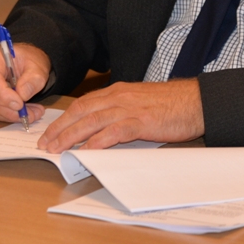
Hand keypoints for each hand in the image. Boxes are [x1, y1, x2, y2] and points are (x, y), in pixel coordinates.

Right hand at [0, 43, 50, 123]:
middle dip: (8, 110)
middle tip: (31, 115)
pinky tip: (17, 114)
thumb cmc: (27, 62)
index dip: (3, 95)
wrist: (20, 62)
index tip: (20, 105)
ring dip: (7, 115)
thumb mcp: (38, 67)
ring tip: (29, 115)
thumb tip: (22, 95)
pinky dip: (2, 116)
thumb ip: (33, 80)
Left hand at [37, 80, 204, 152]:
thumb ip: (122, 111)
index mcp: (119, 91)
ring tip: (58, 149)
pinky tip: (86, 152)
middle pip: (82, 111)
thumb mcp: (141, 102)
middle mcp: (120, 97)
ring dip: (71, 136)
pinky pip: (114, 132)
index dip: (65, 119)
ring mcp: (130, 108)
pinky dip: (97, 142)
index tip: (51, 132)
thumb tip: (102, 130)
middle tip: (46, 144)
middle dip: (60, 128)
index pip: (84, 103)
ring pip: (92, 121)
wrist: (197, 102)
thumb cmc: (173, 105)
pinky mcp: (141, 122)